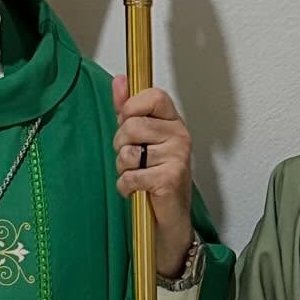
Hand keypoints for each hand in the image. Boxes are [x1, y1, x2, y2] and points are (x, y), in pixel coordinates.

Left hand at [112, 75, 194, 275]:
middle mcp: (180, 136)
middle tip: (131, 158)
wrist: (169, 218)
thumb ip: (128, 110)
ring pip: (129, 152)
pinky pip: (131, 175)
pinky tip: (136, 190)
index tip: (127, 120)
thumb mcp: (140, 139)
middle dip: (121, 144)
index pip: (154, 96)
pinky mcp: (170, 179)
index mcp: (173, 123)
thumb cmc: (156, 177)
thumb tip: (120, 81)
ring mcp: (177, 157)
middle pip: (133, 125)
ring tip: (136, 174)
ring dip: (123, 168)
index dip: (132, 106)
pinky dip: (126, 187)